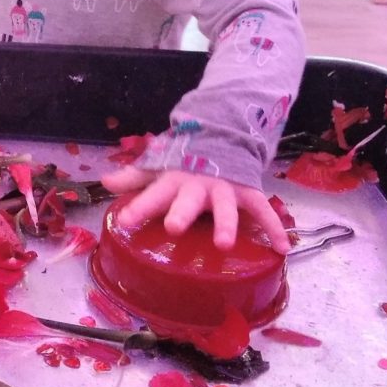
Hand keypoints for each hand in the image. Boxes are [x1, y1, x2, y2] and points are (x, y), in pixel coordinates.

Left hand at [101, 167, 290, 254]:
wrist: (222, 138)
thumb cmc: (184, 161)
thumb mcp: (158, 166)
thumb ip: (134, 177)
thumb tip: (105, 182)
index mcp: (174, 180)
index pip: (153, 193)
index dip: (139, 206)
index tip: (125, 221)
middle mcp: (199, 186)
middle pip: (189, 200)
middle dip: (182, 213)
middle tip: (173, 228)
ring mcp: (226, 190)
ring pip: (227, 208)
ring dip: (226, 224)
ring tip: (223, 244)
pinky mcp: (249, 194)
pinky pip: (264, 212)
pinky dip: (274, 228)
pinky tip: (282, 248)